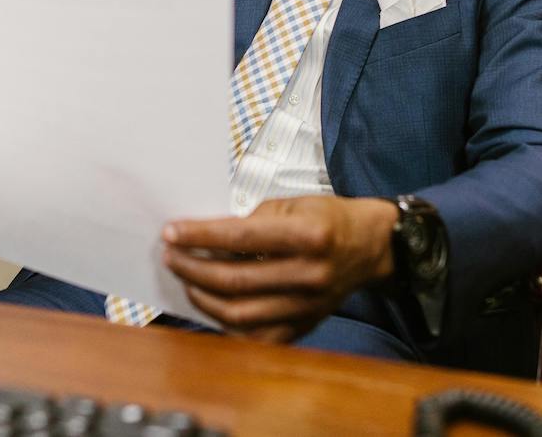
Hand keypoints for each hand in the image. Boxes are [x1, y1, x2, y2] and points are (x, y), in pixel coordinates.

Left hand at [162, 195, 396, 342]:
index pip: (240, 237)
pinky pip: (255, 338)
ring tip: (187, 279)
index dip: (199, 236)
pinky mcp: (303, 326)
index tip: (171, 233)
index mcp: (309, 236)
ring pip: (239, 314)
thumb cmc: (329, 220)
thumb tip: (208, 238)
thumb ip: (252, 219)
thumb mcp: (293, 204)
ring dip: (203, 298)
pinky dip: (227, 325)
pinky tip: (212, 305)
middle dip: (193, 268)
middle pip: (234, 280)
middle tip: (171, 256)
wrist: (370, 247)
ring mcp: (306, 307)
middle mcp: (309, 275)